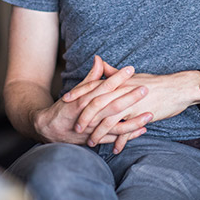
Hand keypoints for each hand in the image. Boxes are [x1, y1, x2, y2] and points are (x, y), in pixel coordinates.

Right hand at [34, 56, 151, 147]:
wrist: (49, 130)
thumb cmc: (65, 108)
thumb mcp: (76, 91)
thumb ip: (91, 77)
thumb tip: (99, 59)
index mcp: (84, 100)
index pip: (104, 86)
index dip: (117, 78)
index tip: (131, 69)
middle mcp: (89, 115)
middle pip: (112, 105)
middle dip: (130, 97)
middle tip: (146, 88)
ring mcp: (93, 129)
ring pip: (115, 125)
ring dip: (134, 120)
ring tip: (150, 114)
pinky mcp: (96, 140)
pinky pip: (114, 138)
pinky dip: (128, 135)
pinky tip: (142, 129)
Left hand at [64, 60, 199, 148]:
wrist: (177, 88)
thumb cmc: (154, 83)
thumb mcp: (131, 77)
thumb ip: (112, 72)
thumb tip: (98, 61)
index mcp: (118, 82)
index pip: (94, 87)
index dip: (79, 93)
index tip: (66, 100)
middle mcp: (122, 92)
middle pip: (97, 105)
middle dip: (85, 117)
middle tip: (75, 128)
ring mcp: (131, 105)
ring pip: (109, 120)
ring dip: (98, 133)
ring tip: (91, 142)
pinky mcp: (140, 116)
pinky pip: (126, 131)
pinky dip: (119, 141)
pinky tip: (114, 149)